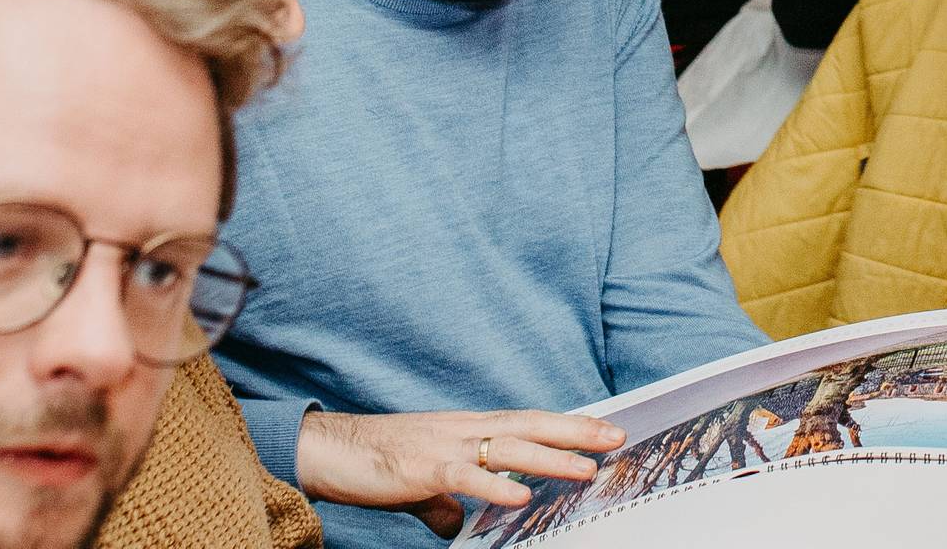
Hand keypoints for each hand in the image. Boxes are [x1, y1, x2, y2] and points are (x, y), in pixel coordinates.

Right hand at [296, 409, 627, 538]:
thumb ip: (446, 501)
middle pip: (531, 425)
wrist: (328, 450)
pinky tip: (519, 497)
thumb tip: (456, 524)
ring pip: (508, 448)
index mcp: (468, 429)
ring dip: (550, 457)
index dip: (566, 425)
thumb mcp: (423, 483)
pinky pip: (465, 477)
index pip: (528, 423)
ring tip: (586, 468)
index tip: (604, 427)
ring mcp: (445, 446)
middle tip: (617, 436)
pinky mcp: (422, 468)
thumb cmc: (375, 461)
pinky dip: (494, 486)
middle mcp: (464, 429)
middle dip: (576, 431)